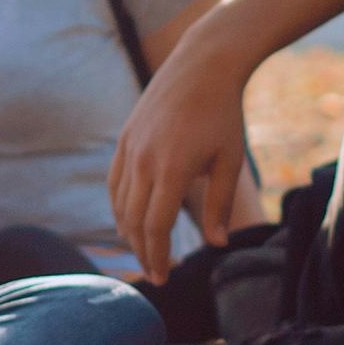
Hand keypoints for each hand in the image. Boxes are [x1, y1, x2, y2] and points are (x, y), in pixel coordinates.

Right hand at [108, 50, 254, 280]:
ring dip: (129, 233)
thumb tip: (217, 243)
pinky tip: (130, 220)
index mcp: (172, 169)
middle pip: (134, 221)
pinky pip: (114, 183)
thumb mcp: (230, 162)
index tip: (163, 279)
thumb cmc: (223, 114)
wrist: (203, 65)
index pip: (155, 227)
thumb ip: (221, 205)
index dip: (157, 257)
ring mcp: (130, 148)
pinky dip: (119, 207)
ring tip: (145, 252)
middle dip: (143, 253)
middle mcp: (144, 161)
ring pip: (120, 204)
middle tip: (156, 275)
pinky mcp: (125, 138)